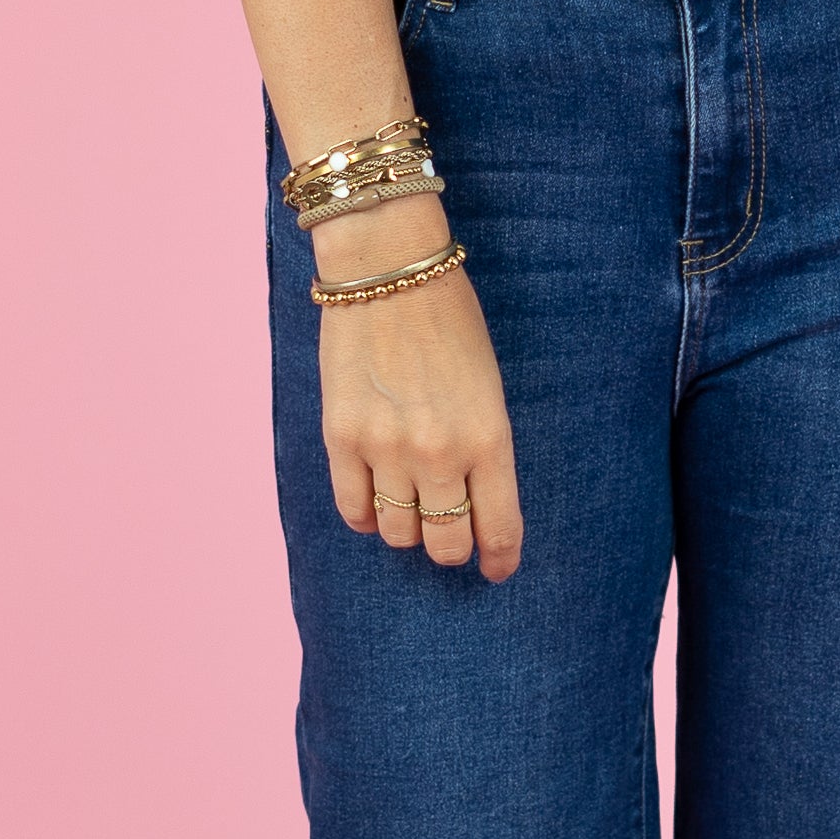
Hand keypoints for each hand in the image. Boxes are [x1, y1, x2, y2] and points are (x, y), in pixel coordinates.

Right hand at [321, 263, 523, 579]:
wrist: (388, 268)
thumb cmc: (449, 320)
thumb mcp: (488, 386)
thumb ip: (481, 447)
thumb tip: (471, 503)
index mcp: (488, 437)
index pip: (499, 527)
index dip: (499, 560)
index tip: (496, 569)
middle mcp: (439, 452)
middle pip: (446, 544)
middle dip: (452, 549)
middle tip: (450, 537)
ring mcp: (386, 448)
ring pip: (399, 534)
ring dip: (408, 531)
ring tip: (409, 508)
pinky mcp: (341, 438)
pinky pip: (353, 509)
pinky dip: (367, 518)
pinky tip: (375, 502)